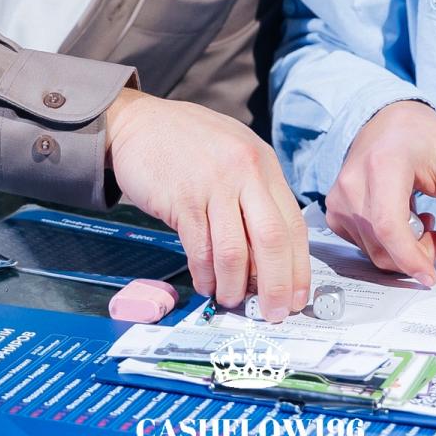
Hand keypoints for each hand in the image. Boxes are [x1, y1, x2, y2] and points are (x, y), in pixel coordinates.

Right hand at [105, 87, 310, 320]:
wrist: (138, 123)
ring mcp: (214, 185)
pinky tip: (205, 283)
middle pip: (272, 241)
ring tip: (230, 299)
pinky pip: (200, 249)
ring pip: (234, 251)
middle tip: (272, 312)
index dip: (298, 268)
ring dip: (234, 286)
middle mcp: (245, 172)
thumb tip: (267, 258)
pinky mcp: (183, 199)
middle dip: (275, 285)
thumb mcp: (234, 155)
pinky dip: (205, 274)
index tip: (297, 297)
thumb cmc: (187, 143)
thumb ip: (254, 197)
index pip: (293, 225)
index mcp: (264, 165)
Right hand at [326, 101, 435, 285]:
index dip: (410, 258)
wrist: (389, 119)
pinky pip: (362, 245)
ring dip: (403, 250)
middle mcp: (352, 182)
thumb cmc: (425, 139)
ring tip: (421, 220)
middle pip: (381, 245)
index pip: (388, 225)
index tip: (431, 276)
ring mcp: (339, 197)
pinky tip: (400, 219)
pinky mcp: (334, 209)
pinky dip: (386, 244)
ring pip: (372, 250)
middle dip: (416, 255)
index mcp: (384, 164)